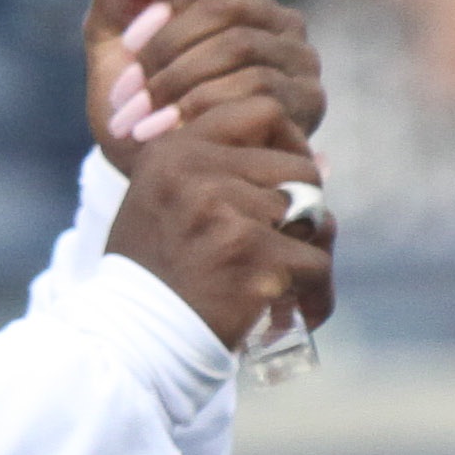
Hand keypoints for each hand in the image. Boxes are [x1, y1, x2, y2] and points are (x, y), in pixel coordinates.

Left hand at [84, 0, 327, 160]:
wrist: (144, 174)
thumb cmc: (134, 101)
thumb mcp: (110, 42)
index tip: (133, 39)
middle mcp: (279, 21)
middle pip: (229, 7)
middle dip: (166, 52)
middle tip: (125, 94)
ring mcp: (299, 62)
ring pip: (242, 50)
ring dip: (178, 88)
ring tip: (138, 122)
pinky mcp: (306, 107)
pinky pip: (260, 95)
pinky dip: (204, 116)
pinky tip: (170, 139)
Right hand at [105, 119, 335, 355]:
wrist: (130, 343)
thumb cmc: (153, 278)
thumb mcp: (167, 205)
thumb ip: (228, 173)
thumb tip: (324, 159)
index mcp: (174, 151)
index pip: (263, 111)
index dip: (290, 145)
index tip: (284, 185)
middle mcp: (196, 171)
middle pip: (301, 168)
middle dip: (305, 210)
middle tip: (286, 247)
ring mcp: (224, 211)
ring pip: (315, 216)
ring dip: (310, 252)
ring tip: (285, 282)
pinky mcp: (251, 255)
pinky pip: (316, 263)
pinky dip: (314, 294)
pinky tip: (293, 312)